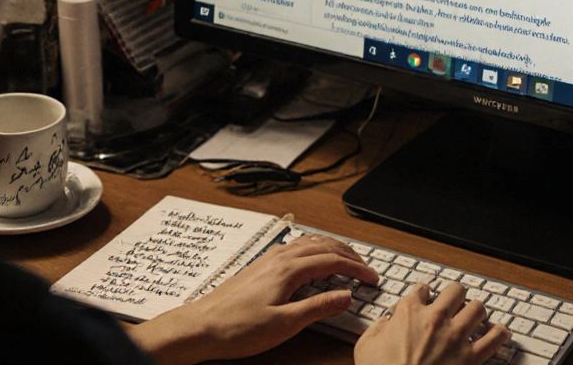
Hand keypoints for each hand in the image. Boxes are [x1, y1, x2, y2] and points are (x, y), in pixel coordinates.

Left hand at [130, 233, 378, 364]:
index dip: (357, 269)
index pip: (333, 261)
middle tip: (366, 268)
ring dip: (332, 248)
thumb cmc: (237, 328)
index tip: (373, 279)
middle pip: (323, 245)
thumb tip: (346, 295)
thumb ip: (318, 308)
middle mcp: (279, 258)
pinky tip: (313, 260)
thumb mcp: (284, 324)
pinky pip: (295, 247)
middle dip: (349, 254)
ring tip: (347, 259)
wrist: (200, 326)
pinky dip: (314, 249)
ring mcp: (267, 259)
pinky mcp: (259, 266)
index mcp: (288, 269)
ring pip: (308, 242)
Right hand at [354, 283, 510, 364]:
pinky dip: (499, 334)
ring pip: (478, 308)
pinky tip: (498, 333)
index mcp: (409, 312)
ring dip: (476, 311)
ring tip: (475, 316)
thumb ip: (376, 328)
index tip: (425, 298)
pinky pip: (495, 338)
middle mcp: (435, 318)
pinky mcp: (471, 357)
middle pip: (456, 290)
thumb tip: (385, 323)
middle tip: (455, 301)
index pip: (422, 288)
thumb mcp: (366, 346)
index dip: (423, 293)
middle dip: (455, 295)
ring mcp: (456, 337)